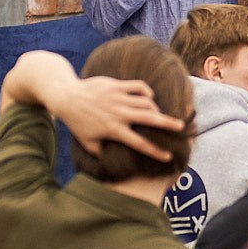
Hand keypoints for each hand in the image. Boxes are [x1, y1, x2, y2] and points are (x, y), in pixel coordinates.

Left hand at [50, 75, 185, 161]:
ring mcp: (118, 98)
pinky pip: (139, 86)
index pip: (139, 143)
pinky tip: (149, 97)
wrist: (66, 96)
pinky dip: (147, 92)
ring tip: (160, 114)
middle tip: (181, 127)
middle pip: (149, 119)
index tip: (167, 157)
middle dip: (167, 123)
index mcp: (113, 130)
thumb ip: (100, 152)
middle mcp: (118, 114)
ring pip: (146, 102)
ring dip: (156, 108)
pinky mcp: (116, 85)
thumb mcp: (87, 141)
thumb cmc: (77, 121)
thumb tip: (110, 163)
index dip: (154, 151)